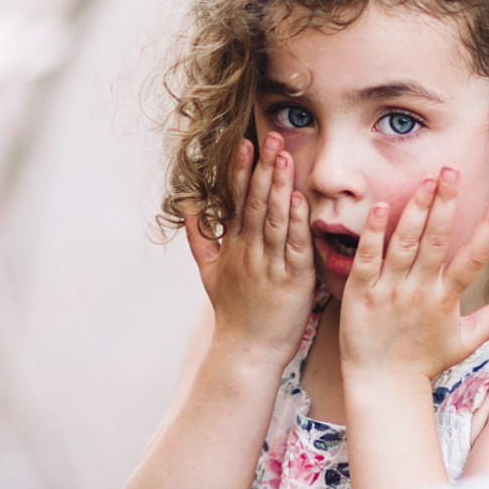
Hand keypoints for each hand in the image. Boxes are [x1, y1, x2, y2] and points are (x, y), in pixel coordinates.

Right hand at [184, 133, 315, 365]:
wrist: (246, 351)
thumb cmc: (232, 312)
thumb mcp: (208, 273)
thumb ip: (200, 238)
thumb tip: (188, 207)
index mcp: (233, 246)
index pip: (237, 201)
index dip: (241, 171)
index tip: (246, 144)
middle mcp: (250, 251)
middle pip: (256, 203)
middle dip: (264, 169)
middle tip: (272, 138)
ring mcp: (271, 265)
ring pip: (275, 220)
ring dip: (280, 187)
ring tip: (285, 158)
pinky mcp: (293, 281)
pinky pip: (295, 247)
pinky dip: (296, 223)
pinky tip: (299, 201)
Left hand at [339, 168, 488, 386]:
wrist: (383, 385)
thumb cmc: (424, 362)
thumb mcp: (467, 340)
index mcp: (446, 299)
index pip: (473, 259)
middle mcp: (420, 291)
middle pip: (436, 241)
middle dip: (446, 204)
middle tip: (452, 170)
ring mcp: (389, 291)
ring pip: (404, 244)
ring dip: (414, 210)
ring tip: (425, 180)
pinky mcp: (360, 294)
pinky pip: (366, 259)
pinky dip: (373, 234)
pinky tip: (378, 207)